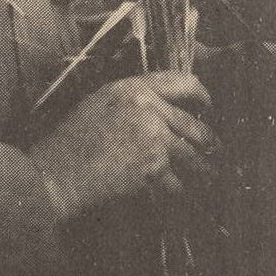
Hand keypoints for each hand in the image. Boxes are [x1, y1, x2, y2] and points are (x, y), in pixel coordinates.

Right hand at [28, 71, 222, 222]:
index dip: (202, 95)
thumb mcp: (102, 100)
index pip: (184, 83)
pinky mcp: (154, 170)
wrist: (61, 171)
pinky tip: (175, 193)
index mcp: (135, 88)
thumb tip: (163, 105)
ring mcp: (154, 140)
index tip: (208, 107)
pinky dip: (178, 190)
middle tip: (214, 150)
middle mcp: (149, 109)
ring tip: (207, 176)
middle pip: (195, 125)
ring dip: (202, 170)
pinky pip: (178, 183)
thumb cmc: (74, 137)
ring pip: (193, 157)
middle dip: (209, 142)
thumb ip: (134, 97)